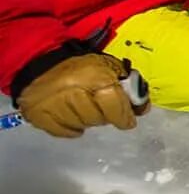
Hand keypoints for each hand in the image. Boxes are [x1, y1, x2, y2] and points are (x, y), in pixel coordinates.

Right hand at [15, 51, 139, 138]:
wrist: (42, 62)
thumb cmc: (81, 65)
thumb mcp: (110, 67)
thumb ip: (129, 85)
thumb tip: (142, 108)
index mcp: (96, 78)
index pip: (117, 107)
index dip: (125, 116)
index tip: (129, 120)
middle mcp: (75, 94)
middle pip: (101, 118)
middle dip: (106, 114)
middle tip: (100, 104)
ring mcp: (56, 107)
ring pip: (84, 125)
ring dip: (88, 119)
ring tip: (83, 105)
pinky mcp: (41, 116)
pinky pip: (67, 131)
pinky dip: (72, 126)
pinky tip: (71, 115)